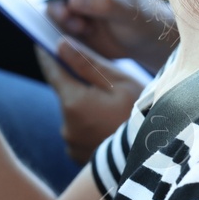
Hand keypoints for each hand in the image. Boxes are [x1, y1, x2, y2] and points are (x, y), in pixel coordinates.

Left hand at [35, 36, 147, 164]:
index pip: (52, 72)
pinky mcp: (78, 157)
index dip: (48, 56)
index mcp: (74, 103)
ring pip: (73, 114)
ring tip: (112, 109)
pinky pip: (79, 133)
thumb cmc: (141, 115)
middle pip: (66, 95)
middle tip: (101, 82)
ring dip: (85, 108)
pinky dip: (90, 126)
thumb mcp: (120, 83)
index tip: (42, 42)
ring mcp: (72, 144)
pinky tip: (109, 126)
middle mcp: (66, 125)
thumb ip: (87, 64)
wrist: (155, 155)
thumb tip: (60, 45)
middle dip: (78, 86)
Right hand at [42, 0, 177, 72]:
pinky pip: (50, 6)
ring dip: (58, 9)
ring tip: (82, 27)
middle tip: (69, 16)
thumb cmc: (144, 18)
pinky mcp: (65, 1)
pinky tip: (81, 29)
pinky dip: (60, 20)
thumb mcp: (133, 11)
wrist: (140, 39)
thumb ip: (108, 3)